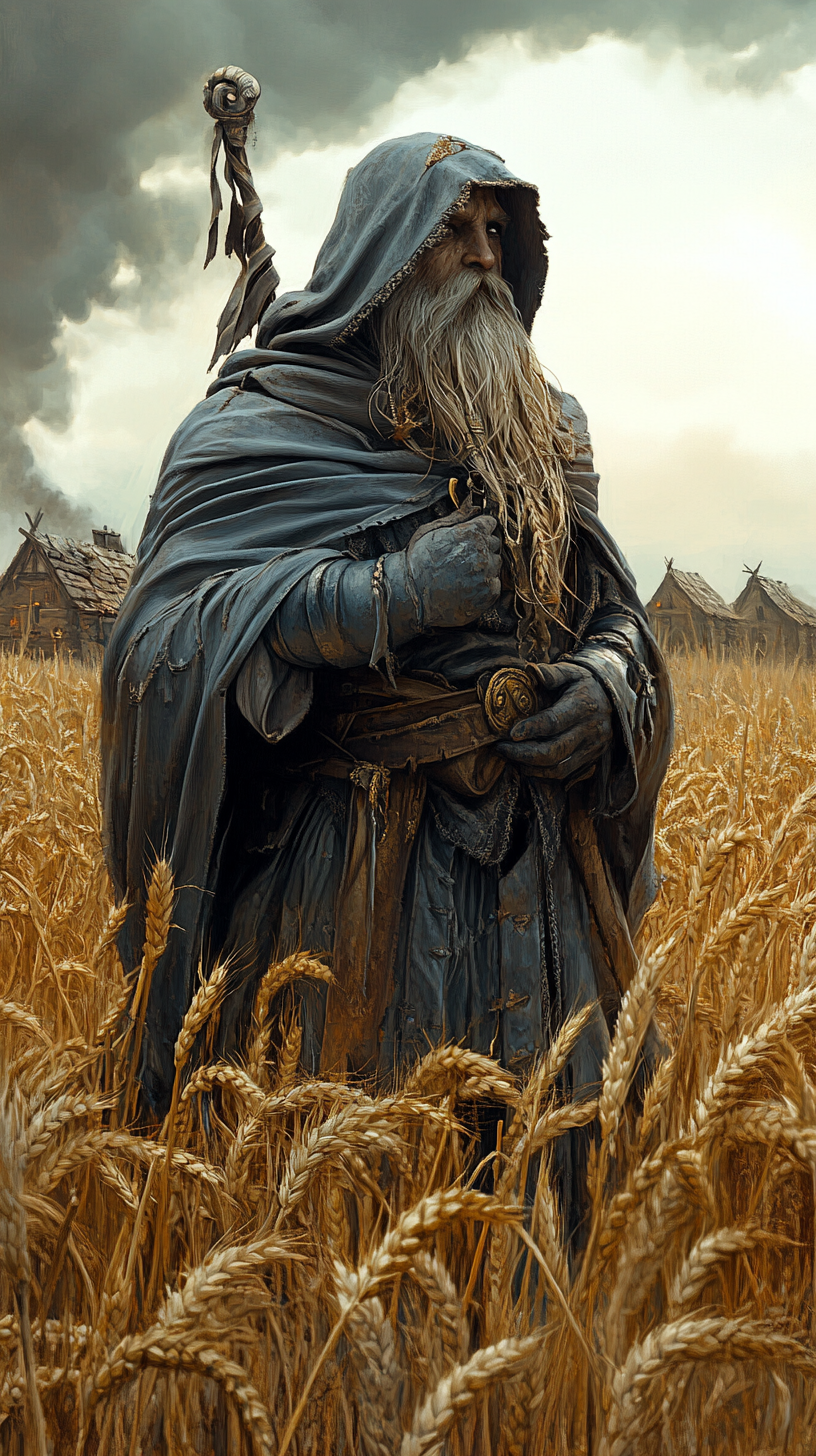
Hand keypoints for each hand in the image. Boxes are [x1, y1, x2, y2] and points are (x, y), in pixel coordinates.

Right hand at [405, 515, 501, 628]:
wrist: (409, 592)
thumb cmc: (417, 560)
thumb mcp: (432, 530)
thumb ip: (458, 517)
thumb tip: (472, 505)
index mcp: (472, 532)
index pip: (490, 523)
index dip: (480, 529)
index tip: (470, 536)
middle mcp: (483, 552)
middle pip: (494, 544)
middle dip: (483, 547)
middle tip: (463, 556)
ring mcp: (487, 574)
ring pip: (496, 564)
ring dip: (485, 566)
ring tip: (463, 573)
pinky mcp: (487, 594)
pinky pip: (495, 584)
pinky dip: (485, 585)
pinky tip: (467, 586)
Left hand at [497, 662, 612, 778]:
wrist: (613, 697)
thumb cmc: (584, 683)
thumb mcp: (571, 671)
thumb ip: (552, 673)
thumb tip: (530, 670)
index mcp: (584, 705)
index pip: (554, 722)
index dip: (531, 729)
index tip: (510, 733)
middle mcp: (591, 729)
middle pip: (554, 751)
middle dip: (523, 753)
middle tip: (501, 748)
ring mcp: (593, 747)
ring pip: (559, 768)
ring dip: (530, 767)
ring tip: (510, 756)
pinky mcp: (592, 758)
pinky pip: (565, 773)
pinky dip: (543, 773)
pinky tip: (526, 764)